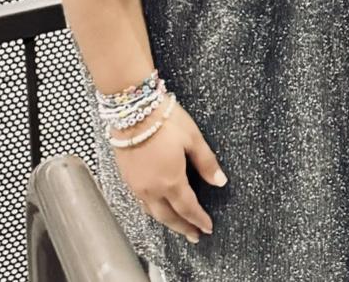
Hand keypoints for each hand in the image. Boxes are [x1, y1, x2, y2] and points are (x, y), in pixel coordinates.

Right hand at [111, 99, 225, 243]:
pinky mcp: (128, 179)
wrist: (132, 112)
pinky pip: (142, 203)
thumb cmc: (166, 121)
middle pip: (168, 216)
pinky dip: (154, 211)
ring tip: (179, 227)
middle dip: (183, 228)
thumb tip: (220, 181)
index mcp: (170, 180)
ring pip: (153, 213)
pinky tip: (158, 208)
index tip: (208, 228)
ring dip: (167, 222)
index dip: (198, 219)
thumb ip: (206, 163)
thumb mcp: (193, 138)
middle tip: (194, 236)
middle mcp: (151, 189)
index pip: (187, 207)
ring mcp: (137, 186)